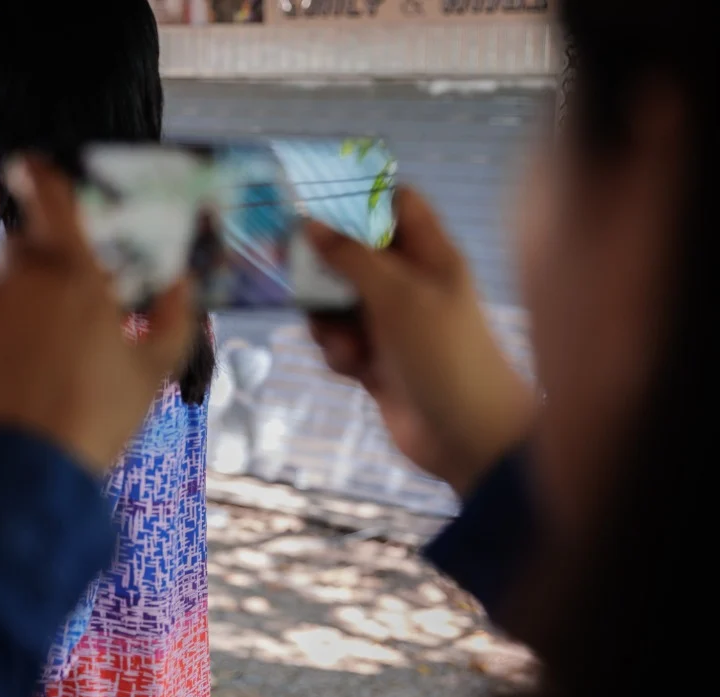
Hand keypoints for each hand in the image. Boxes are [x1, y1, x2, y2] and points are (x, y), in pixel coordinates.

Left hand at [0, 155, 194, 473]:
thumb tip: (179, 274)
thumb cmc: (92, 426)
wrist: (14, 481)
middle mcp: (19, 279)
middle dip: (37, 283)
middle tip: (50, 337)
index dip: (44, 180)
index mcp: (75, 278)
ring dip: (4, 325)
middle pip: (25, 259)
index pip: (55, 202)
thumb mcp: (151, 374)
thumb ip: (172, 313)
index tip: (32, 169)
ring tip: (19, 385)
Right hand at [306, 187, 536, 495]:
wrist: (466, 435)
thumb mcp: (397, 294)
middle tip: (292, 267)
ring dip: (327, 318)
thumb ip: (351, 256)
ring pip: (338, 302)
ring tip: (339, 340)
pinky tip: (350, 368)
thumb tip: (309, 223)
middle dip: (325, 266)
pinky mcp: (376, 361)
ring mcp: (392, 324)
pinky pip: (340, 342)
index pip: (398, 205)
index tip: (318, 201)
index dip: (361, 199)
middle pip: (355, 255)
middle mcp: (410, 284)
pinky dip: (337, 352)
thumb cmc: (442, 352)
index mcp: (429, 255)